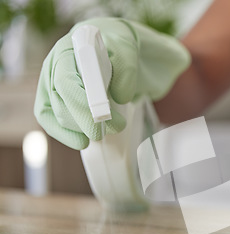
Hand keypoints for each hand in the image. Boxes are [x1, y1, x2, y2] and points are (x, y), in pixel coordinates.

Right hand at [34, 18, 189, 149]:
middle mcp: (59, 63)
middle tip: (107, 130)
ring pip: (56, 109)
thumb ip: (127, 68)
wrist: (121, 51)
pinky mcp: (54, 98)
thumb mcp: (132, 51)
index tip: (104, 117)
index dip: (85, 101)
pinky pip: (49, 117)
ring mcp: (54, 81)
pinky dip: (65, 133)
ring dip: (78, 127)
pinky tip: (81, 141)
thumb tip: (119, 96)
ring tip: (102, 134)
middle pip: (61, 94)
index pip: (73, 74)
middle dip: (85, 117)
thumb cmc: (123, 49)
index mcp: (76, 47)